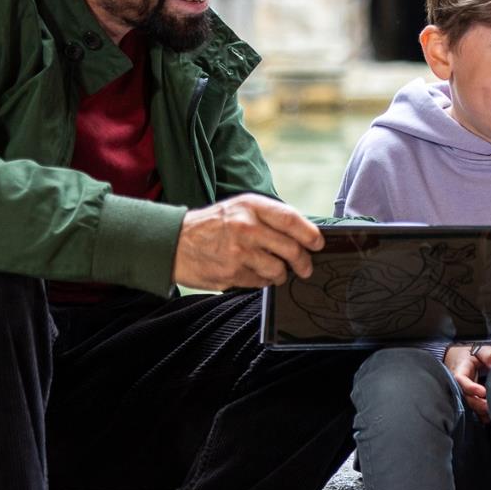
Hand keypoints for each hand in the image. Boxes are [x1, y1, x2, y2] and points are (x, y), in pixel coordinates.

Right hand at [171, 193, 322, 290]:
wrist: (173, 242)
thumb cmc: (211, 225)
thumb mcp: (238, 208)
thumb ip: (267, 218)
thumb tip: (301, 234)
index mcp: (251, 206)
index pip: (291, 220)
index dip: (310, 234)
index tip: (318, 243)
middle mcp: (246, 227)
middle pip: (291, 248)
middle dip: (303, 262)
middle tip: (305, 267)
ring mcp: (239, 252)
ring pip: (278, 270)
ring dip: (281, 274)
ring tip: (276, 272)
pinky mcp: (231, 273)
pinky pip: (260, 282)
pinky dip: (262, 281)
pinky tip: (254, 274)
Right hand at [444, 344, 490, 421]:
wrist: (460, 359)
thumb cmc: (471, 355)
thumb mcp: (479, 350)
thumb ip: (488, 355)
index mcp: (460, 372)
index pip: (461, 381)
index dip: (471, 388)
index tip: (483, 392)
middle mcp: (460, 386)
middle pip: (466, 398)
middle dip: (479, 404)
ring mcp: (464, 394)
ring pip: (470, 406)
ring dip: (481, 411)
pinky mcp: (469, 400)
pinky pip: (474, 410)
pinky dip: (482, 414)